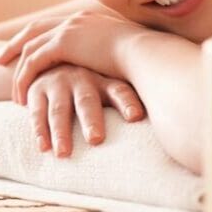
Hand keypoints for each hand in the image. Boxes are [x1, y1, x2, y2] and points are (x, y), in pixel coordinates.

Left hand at [0, 10, 145, 104]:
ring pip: (30, 48)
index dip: (37, 38)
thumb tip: (116, 67)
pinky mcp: (63, 44)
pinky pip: (34, 61)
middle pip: (34, 30)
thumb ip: (113, 56)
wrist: (146, 54)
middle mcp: (74, 20)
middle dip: (14, 44)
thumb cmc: (144, 60)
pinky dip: (24, 78)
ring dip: (17, 69)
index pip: (54, 26)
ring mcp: (68, 29)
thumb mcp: (125, 54)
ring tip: (13, 90)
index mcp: (87, 20)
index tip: (23, 49)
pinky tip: (21, 96)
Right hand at [27, 64, 144, 157]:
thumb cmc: (92, 79)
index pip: (119, 90)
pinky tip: (43, 147)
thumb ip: (136, 98)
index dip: (127, 102)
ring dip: (61, 132)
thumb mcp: (113, 81)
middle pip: (86, 101)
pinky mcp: (38, 92)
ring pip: (59, 110)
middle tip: (97, 140)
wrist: (55, 58)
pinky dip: (39, 131)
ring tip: (64, 154)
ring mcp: (58, 84)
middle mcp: (81, 80)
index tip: (136, 117)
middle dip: (91, 120)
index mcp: (104, 79)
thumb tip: (174, 119)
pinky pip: (38, 113)